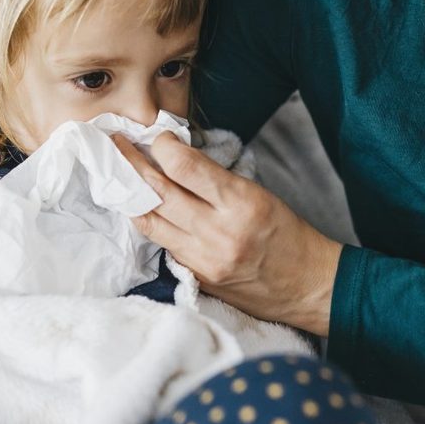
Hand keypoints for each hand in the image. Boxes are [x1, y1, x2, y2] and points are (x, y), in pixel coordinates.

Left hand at [114, 133, 342, 334]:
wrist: (308, 286)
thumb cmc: (288, 234)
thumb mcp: (259, 195)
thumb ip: (216, 181)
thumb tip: (176, 160)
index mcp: (240, 203)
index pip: (185, 167)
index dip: (163, 146)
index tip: (158, 137)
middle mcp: (218, 232)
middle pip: (159, 192)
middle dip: (132, 164)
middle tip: (117, 145)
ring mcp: (203, 259)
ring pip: (151, 221)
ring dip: (131, 195)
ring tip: (118, 174)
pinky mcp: (196, 277)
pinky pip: (162, 244)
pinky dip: (149, 222)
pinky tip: (140, 207)